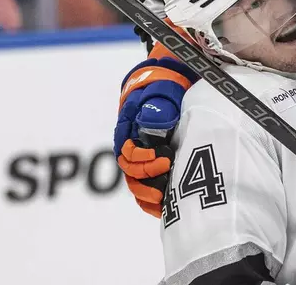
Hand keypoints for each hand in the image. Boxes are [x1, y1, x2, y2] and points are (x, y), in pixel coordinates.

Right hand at [114, 58, 194, 216]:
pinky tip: (164, 208)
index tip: (164, 158)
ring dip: (146, 194)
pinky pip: (144, 190)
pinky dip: (151, 201)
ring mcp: (140, 158)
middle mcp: (130, 146)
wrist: (167, 86)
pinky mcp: (151, 167)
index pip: (127, 152)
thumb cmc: (163, 88)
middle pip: (129, 172)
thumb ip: (156, 106)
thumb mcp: (160, 91)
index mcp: (128, 129)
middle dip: (146, 177)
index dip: (142, 159)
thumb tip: (152, 121)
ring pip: (135, 184)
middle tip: (168, 172)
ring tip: (163, 198)